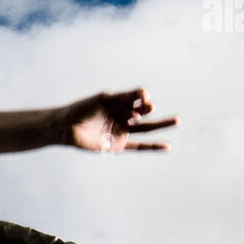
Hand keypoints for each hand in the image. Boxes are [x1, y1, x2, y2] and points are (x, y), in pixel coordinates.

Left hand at [63, 89, 178, 152]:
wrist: (66, 127)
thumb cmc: (82, 109)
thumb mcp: (103, 99)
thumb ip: (123, 97)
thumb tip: (145, 97)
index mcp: (119, 103)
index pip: (138, 98)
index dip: (142, 97)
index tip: (142, 97)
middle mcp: (122, 116)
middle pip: (144, 113)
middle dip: (149, 109)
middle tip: (150, 106)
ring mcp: (121, 131)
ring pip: (146, 128)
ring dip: (161, 125)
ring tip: (177, 120)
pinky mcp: (118, 145)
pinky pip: (139, 147)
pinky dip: (152, 146)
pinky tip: (166, 146)